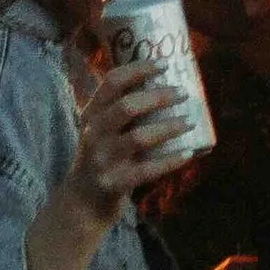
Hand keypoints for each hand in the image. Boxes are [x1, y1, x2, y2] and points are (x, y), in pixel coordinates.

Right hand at [23, 58, 185, 269]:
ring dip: (168, 127)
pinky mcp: (113, 184)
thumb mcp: (100, 131)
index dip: (138, 69)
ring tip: (188, 121)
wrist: (81, 204)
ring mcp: (102, 160)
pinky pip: (147, 170)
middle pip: (126, 106)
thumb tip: (164, 86)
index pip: (112, 82)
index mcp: (91, 114)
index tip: (164, 64)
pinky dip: (170, 160)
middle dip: (158, 96)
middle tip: (183, 93)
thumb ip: (120, 111)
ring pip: (139, 137)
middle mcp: (93, 133)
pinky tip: (187, 153)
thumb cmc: (100, 160)